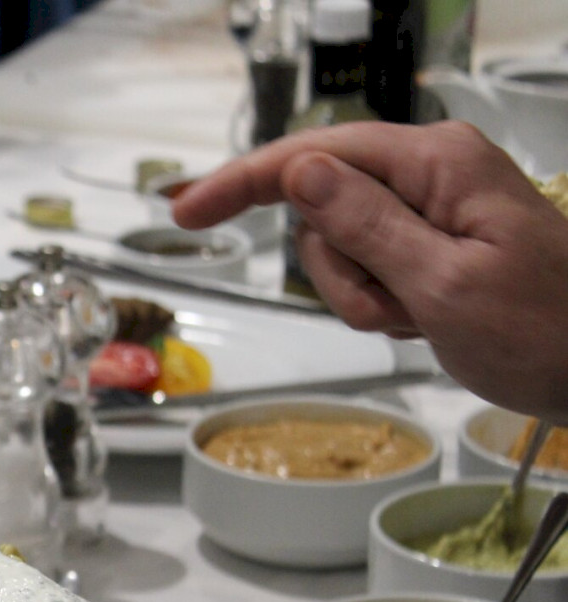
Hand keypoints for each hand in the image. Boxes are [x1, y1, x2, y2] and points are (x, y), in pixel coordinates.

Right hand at [172, 121, 567, 421]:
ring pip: (341, 250)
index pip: (316, 154)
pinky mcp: (433, 245)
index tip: (187, 213)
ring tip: (414, 323)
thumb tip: (302, 174)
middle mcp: (431, 174)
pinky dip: (381, 305)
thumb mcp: (443, 282)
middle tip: (388, 314)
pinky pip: (370, 270)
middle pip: (323, 211)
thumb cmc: (543, 330)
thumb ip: (366, 224)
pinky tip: (421, 323)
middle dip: (337, 273)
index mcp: (436, 164)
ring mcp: (433, 210)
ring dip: (361, 298)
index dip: (244, 183)